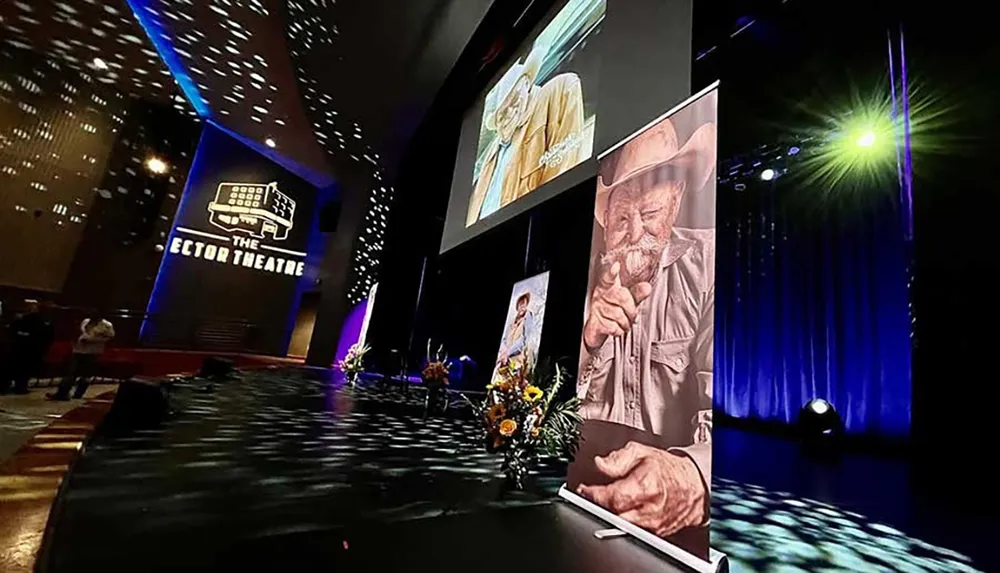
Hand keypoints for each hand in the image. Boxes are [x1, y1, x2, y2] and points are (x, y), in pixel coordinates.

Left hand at [577, 442, 706, 537]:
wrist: (693, 486)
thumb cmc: (669, 469)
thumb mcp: (642, 452)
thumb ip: (617, 458)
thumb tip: (600, 464)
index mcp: (647, 486)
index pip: (611, 497)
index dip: (593, 494)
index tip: (585, 490)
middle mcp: (650, 508)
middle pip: (613, 513)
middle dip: (599, 505)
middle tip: (595, 495)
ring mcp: (653, 524)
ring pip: (621, 524)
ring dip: (611, 513)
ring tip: (611, 500)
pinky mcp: (655, 533)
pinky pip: (632, 530)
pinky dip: (623, 520)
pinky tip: (624, 509)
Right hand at [582, 262, 651, 351]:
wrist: (597, 329)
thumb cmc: (611, 312)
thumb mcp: (625, 301)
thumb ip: (636, 294)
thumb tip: (647, 287)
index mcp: (608, 286)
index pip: (609, 277)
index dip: (612, 272)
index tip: (615, 266)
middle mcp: (601, 296)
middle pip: (622, 297)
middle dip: (632, 309)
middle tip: (631, 314)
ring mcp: (597, 309)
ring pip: (619, 315)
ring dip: (626, 323)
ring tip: (624, 322)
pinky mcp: (596, 323)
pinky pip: (614, 327)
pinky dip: (619, 330)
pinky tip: (617, 328)